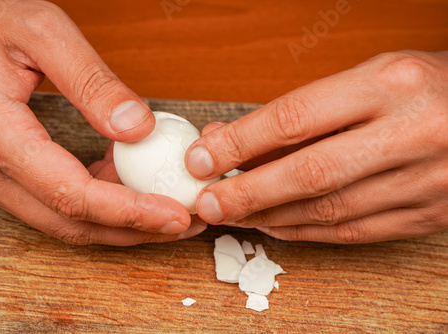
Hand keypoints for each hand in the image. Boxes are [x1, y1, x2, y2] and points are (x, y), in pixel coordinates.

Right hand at [0, 0, 203, 245]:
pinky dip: (96, 203)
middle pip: (70, 223)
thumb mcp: (41, 31)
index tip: (174, 216)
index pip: (72, 194)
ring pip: (63, 221)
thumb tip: (138, 129)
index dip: (129, 212)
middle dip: (132, 229)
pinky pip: (53, 202)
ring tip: (165, 209)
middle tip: (182, 223)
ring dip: (118, 222)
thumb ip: (91, 81)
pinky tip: (128, 186)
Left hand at [186, 51, 447, 243]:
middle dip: (246, 193)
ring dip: (268, 217)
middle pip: (307, 174)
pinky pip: (351, 232)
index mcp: (389, 86)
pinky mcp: (426, 215)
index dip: (239, 144)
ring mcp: (424, 181)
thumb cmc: (420, 89)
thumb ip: (299, 113)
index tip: (201, 159)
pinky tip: (273, 225)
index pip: (293, 118)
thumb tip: (230, 139)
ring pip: (326, 211)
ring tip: (233, 214)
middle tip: (207, 203)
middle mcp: (410, 134)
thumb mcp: (363, 80)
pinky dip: (304, 232)